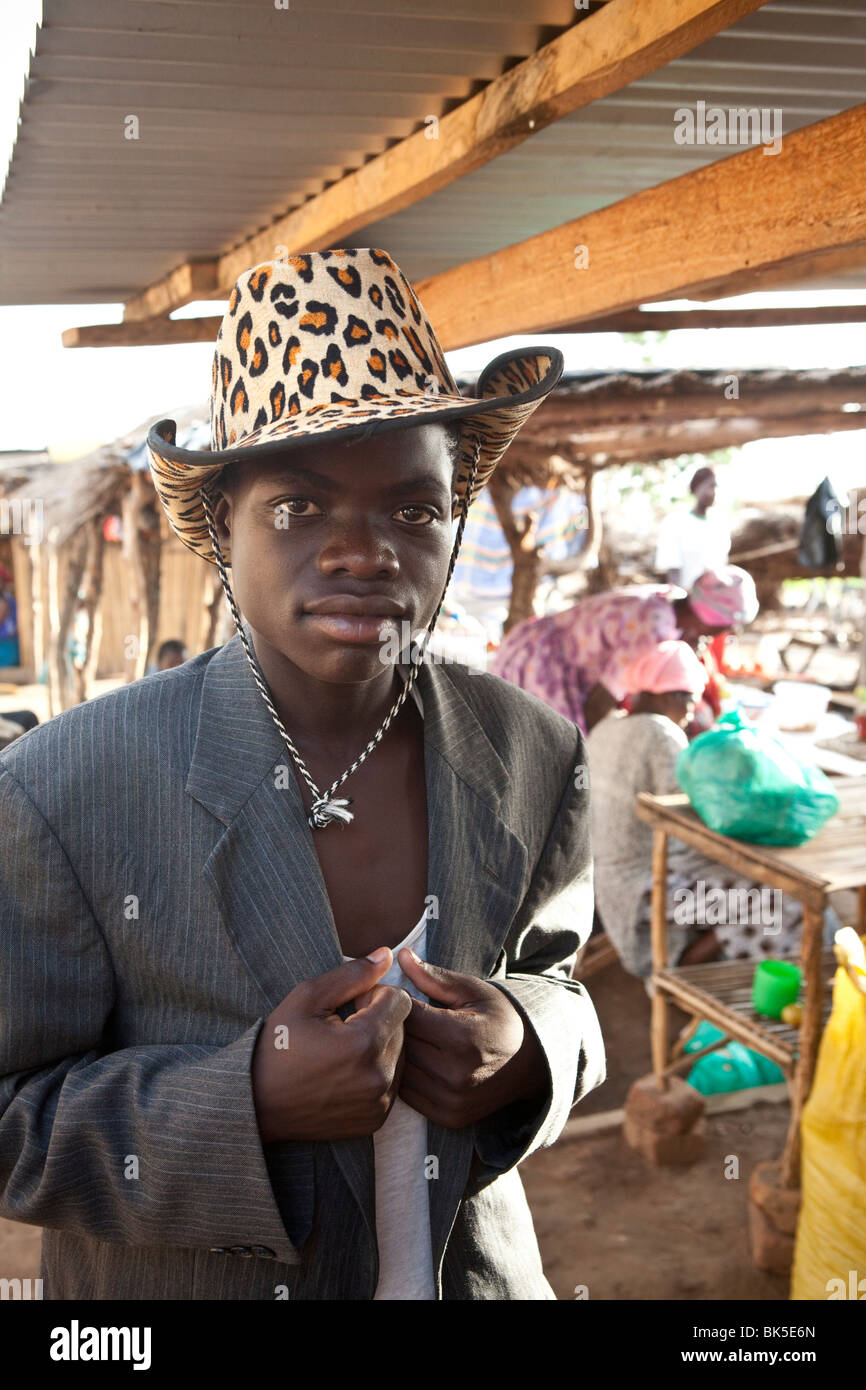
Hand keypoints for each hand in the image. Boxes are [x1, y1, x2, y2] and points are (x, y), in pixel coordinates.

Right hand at [251, 949, 411, 1142]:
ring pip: (400, 1055)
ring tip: (344, 1051)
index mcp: (364, 1042)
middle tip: (344, 1027)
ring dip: (380, 1046)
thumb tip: (387, 955)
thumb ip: (352, 975)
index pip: (401, 1001)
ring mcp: (380, 1102)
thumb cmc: (278, 1045)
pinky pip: (392, 1083)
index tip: (351, 1004)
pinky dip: (376, 1072)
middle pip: (403, 1029)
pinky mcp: (376, 1119)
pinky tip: (346, 1073)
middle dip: (380, 1020)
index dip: (375, 995)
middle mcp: (379, 1075)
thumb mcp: (307, 998)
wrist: (257, 1104)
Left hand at [395, 952, 547, 1128]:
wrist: (532, 1061)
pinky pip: (408, 1095)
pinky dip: (405, 1076)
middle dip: (389, 1026)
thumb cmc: (499, 1017)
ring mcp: (451, 1100)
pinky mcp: (449, 1117)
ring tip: (395, 1035)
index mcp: (461, 1038)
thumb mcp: (472, 990)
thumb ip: (434, 977)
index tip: (387, 992)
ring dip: (393, 1053)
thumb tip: (402, 956)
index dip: (392, 1001)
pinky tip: (411, 1059)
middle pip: (399, 1045)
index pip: (406, 1016)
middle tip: (384, 1012)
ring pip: (399, 1071)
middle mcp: (455, 1074)